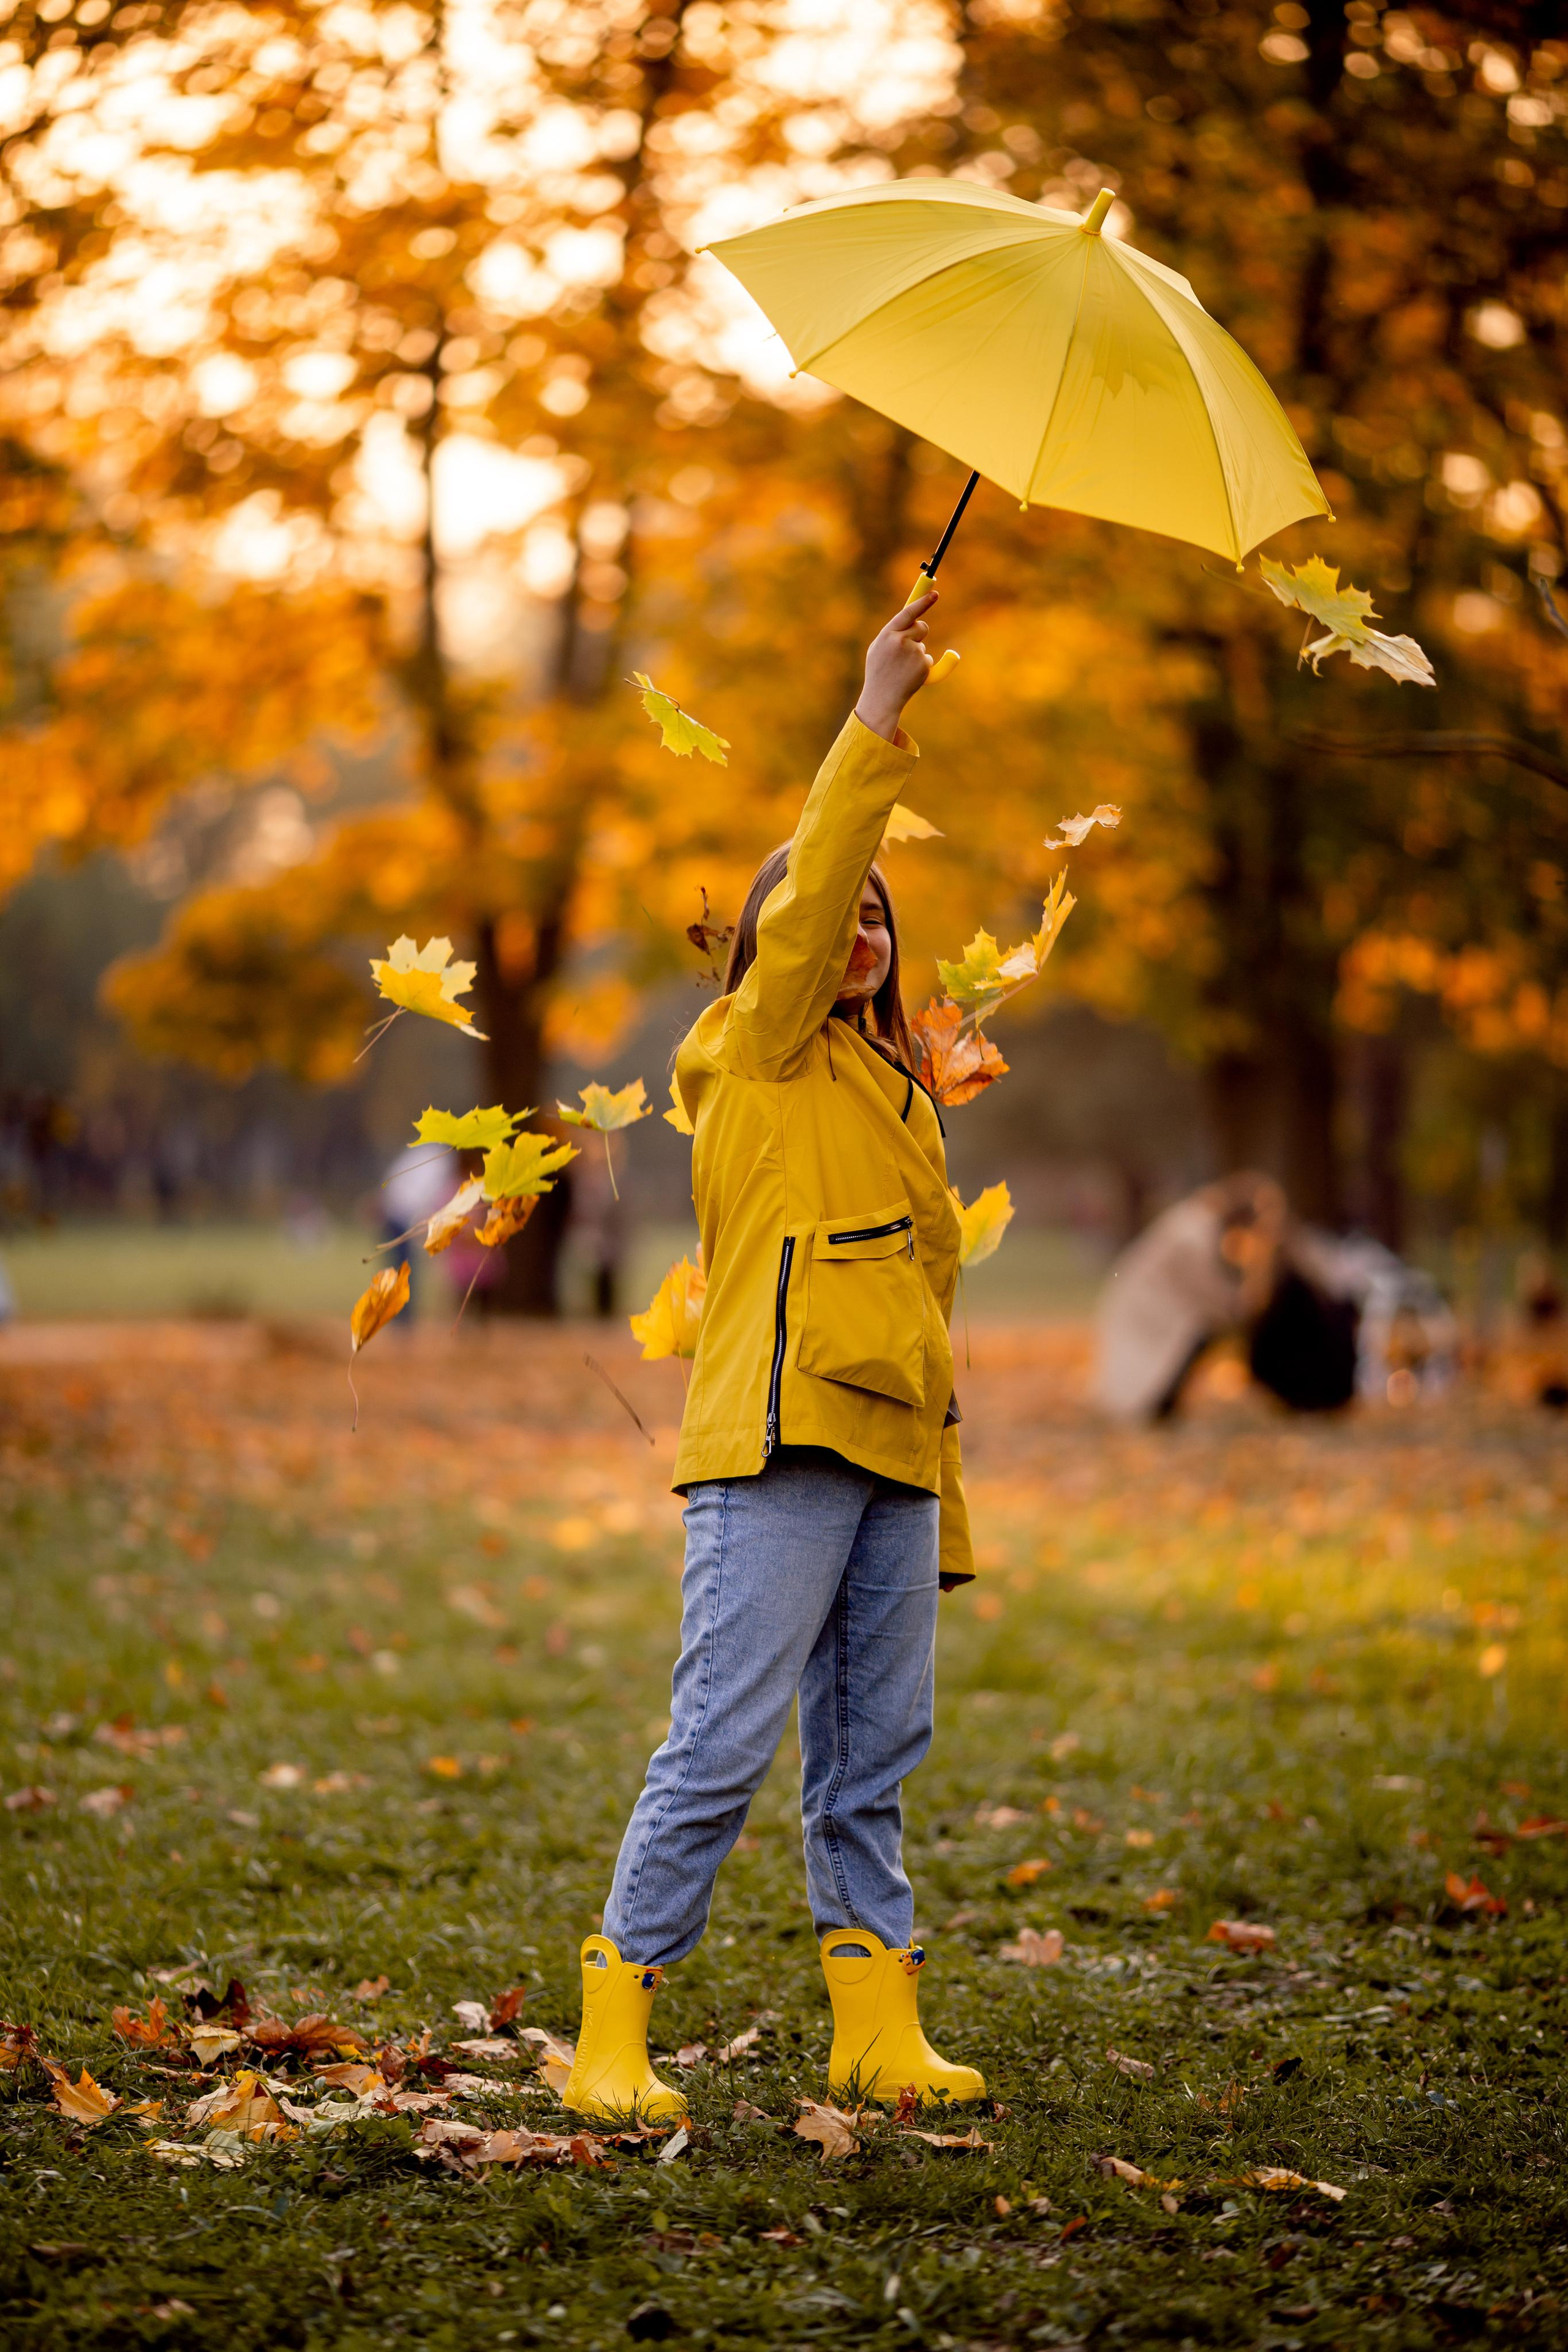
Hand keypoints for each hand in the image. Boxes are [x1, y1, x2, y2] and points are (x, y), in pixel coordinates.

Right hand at [854, 592, 935, 741]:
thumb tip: (911, 617)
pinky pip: (927, 659)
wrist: (881, 698)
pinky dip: (921, 667)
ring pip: (923, 645)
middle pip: (921, 627)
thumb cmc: (878, 672)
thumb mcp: (878, 648)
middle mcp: (901, 641)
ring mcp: (913, 653)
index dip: (923, 601)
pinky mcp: (923, 665)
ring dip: (917, 654)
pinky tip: (909, 676)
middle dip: (919, 633)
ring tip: (902, 669)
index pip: (909, 612)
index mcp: (887, 634)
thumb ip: (893, 632)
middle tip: (908, 648)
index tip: (935, 594)